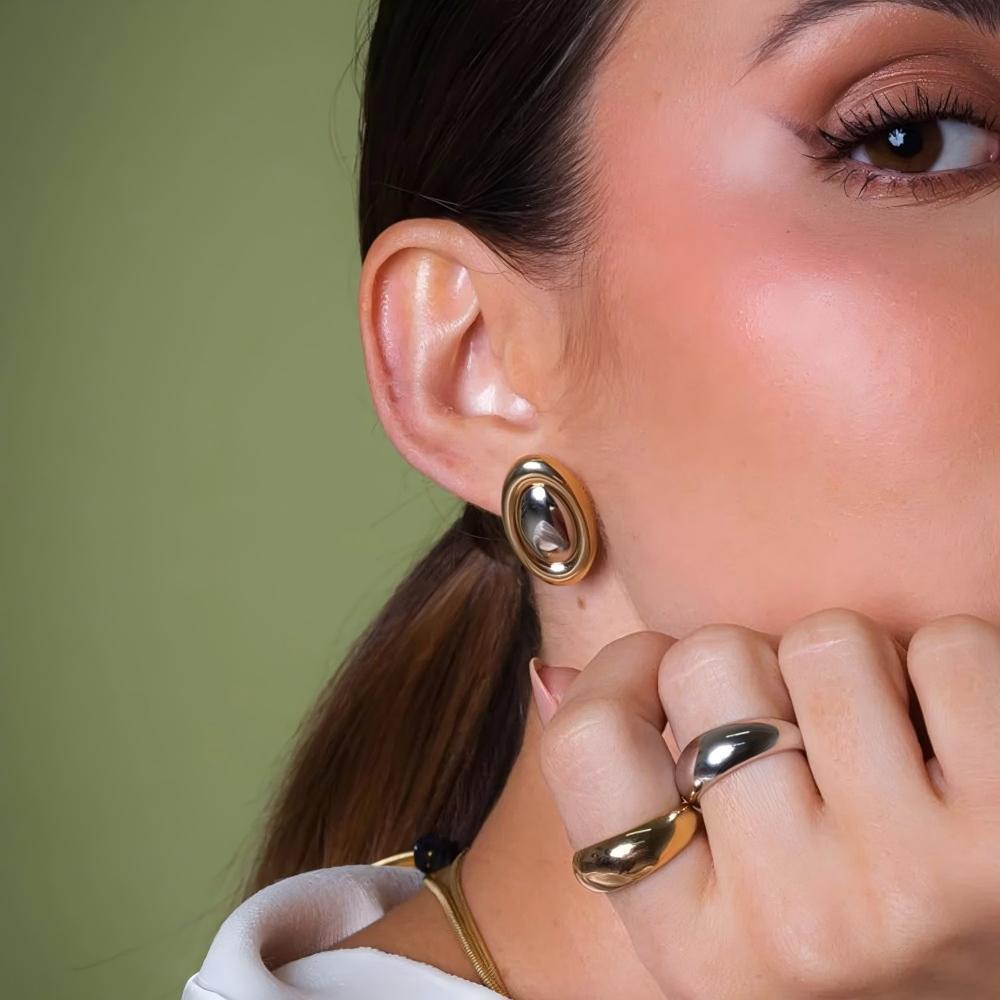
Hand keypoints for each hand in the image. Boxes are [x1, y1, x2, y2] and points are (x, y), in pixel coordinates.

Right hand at [533, 609, 999, 999]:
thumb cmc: (854, 951)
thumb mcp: (718, 916)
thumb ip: (624, 798)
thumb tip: (550, 674)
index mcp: (692, 946)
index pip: (588, 741)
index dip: (622, 674)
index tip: (662, 676)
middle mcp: (792, 925)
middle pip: (711, 661)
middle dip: (757, 676)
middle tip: (805, 745)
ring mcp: (909, 881)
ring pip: (828, 640)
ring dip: (859, 669)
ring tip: (889, 751)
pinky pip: (946, 649)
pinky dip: (953, 675)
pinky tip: (962, 756)